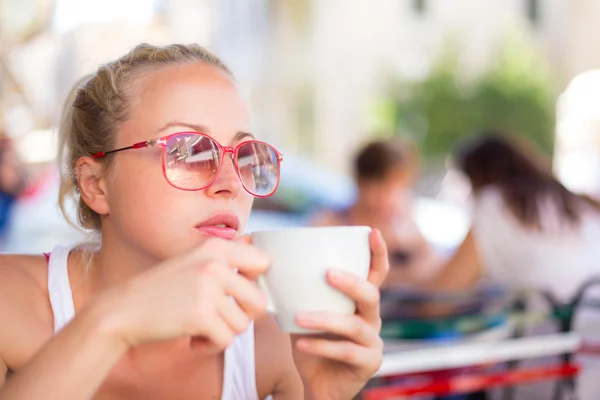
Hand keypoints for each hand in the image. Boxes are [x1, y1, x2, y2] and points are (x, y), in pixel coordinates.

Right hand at [96, 238, 269, 351]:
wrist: (123, 309)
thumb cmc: (162, 289)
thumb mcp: (194, 261)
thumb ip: (225, 259)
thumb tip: (256, 245)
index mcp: (216, 248)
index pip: (264, 261)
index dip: (256, 282)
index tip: (238, 293)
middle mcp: (215, 265)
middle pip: (259, 300)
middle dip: (242, 316)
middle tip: (221, 318)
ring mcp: (208, 289)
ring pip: (243, 324)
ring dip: (224, 333)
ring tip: (202, 327)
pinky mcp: (201, 315)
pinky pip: (226, 340)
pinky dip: (211, 345)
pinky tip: (194, 339)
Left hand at [292, 229, 388, 399]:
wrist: (318, 386)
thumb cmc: (312, 344)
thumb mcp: (304, 314)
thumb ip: (297, 293)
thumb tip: (269, 263)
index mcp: (360, 303)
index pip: (376, 273)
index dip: (377, 253)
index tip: (372, 231)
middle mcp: (372, 319)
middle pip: (371, 295)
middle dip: (351, 282)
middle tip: (327, 273)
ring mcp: (373, 342)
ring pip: (355, 326)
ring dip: (325, 319)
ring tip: (299, 317)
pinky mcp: (368, 363)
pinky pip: (345, 352)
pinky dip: (321, 346)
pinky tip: (300, 344)